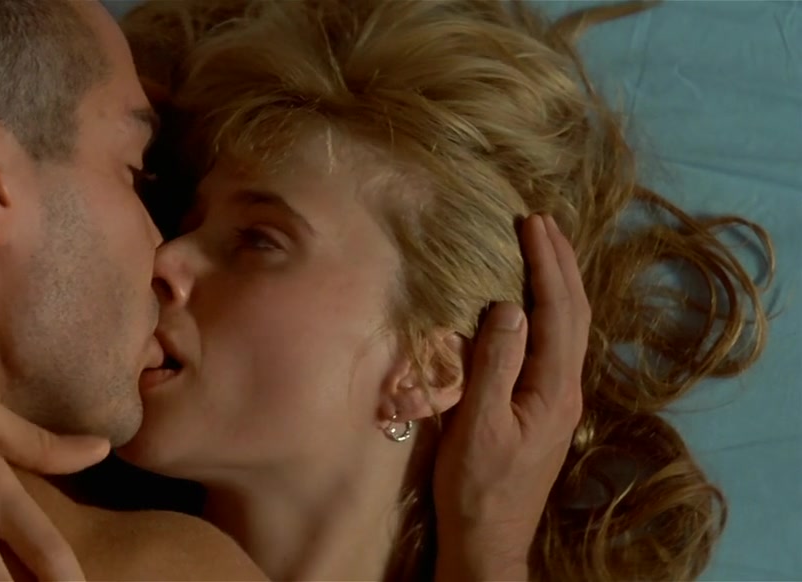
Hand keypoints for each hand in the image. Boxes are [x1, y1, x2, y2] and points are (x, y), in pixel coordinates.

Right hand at [434, 214, 589, 579]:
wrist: (488, 538)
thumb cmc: (477, 486)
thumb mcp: (478, 425)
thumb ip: (494, 365)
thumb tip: (509, 307)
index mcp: (553, 388)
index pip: (557, 311)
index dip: (547, 264)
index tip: (532, 222)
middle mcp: (565, 389)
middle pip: (574, 313)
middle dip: (560, 263)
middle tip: (543, 220)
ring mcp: (558, 400)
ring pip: (569, 328)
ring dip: (559, 283)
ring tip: (545, 248)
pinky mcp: (543, 408)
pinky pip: (555, 343)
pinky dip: (549, 309)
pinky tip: (535, 303)